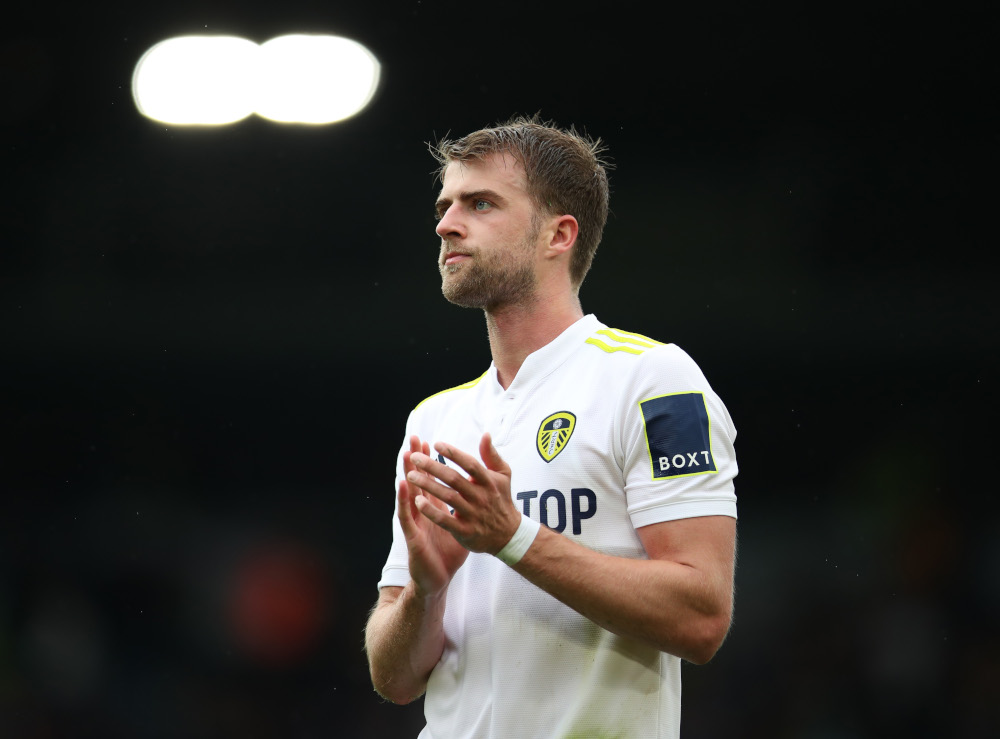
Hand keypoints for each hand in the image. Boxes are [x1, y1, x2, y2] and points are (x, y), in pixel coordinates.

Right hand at [397, 435, 468, 597]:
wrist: (440, 579)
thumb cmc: (450, 552)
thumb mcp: (462, 525)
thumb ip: (468, 507)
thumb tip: (478, 491)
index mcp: (436, 508)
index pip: (432, 479)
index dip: (431, 462)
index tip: (431, 441)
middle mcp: (424, 511)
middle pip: (418, 481)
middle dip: (416, 461)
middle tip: (414, 439)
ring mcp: (416, 522)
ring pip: (409, 495)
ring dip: (407, 474)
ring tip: (406, 456)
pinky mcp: (412, 536)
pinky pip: (408, 516)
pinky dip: (405, 501)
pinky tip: (404, 487)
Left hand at [407, 433, 521, 554]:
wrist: (509, 535)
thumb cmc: (501, 499)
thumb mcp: (503, 476)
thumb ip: (492, 455)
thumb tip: (485, 434)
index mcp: (489, 481)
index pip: (470, 464)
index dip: (453, 454)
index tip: (436, 444)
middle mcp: (481, 497)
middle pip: (454, 479)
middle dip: (432, 467)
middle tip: (415, 457)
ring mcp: (473, 514)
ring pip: (448, 497)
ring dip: (428, 485)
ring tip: (411, 475)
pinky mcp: (465, 531)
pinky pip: (446, 520)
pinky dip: (431, 511)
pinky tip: (417, 501)